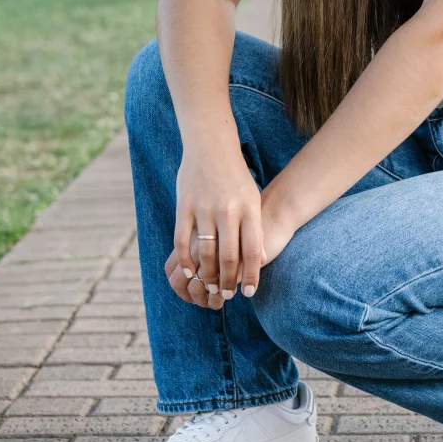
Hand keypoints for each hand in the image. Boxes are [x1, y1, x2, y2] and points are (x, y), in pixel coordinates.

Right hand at [171, 151, 264, 309]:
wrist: (211, 146)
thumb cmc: (236, 178)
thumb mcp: (253, 200)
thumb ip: (255, 228)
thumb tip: (260, 259)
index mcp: (249, 209)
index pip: (252, 251)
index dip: (251, 275)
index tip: (248, 293)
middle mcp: (228, 210)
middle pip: (229, 257)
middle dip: (228, 281)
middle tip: (227, 295)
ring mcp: (204, 208)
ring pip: (205, 253)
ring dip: (208, 275)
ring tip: (211, 287)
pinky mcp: (184, 206)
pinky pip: (182, 241)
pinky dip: (186, 260)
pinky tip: (190, 271)